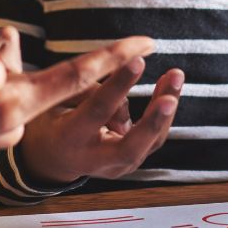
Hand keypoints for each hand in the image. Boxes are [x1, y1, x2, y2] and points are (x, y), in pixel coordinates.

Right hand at [19, 60, 184, 184]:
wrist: (51, 158)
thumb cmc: (52, 120)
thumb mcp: (55, 101)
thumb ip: (86, 91)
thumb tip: (124, 84)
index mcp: (69, 140)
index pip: (98, 111)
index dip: (119, 85)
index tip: (137, 60)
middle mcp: (94, 160)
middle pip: (130, 148)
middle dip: (153, 122)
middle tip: (171, 98)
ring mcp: (115, 167)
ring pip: (150, 143)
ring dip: (166, 111)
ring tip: (175, 76)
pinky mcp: (129, 163)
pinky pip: (153, 139)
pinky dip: (163, 114)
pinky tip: (168, 87)